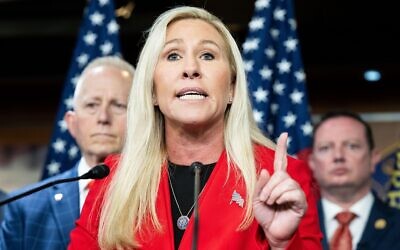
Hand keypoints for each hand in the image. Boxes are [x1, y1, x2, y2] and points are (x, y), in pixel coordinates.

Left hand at [252, 133, 307, 248]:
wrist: (272, 232)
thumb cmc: (266, 216)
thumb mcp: (256, 199)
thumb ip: (260, 184)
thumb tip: (265, 170)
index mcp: (277, 181)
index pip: (280, 161)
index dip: (282, 147)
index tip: (284, 134)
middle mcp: (289, 184)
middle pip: (280, 174)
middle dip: (269, 187)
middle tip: (266, 199)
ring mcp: (296, 192)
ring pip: (286, 182)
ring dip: (274, 193)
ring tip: (272, 203)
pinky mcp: (301, 202)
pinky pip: (292, 192)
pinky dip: (282, 198)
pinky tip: (280, 204)